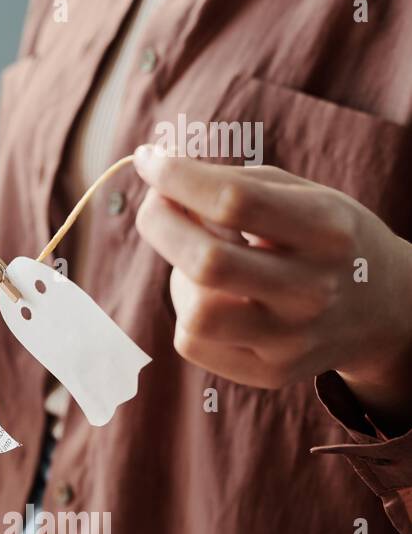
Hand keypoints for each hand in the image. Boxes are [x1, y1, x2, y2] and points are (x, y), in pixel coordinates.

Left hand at [134, 145, 411, 429]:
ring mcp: (292, 340)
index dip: (179, 178)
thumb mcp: (303, 196)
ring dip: (179, 278)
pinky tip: (214, 298)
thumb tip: (157, 175)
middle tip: (155, 205)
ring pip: (195, 314)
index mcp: (328, 231)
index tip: (149, 161)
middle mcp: (313, 291)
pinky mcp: (269, 372)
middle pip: (209, 262)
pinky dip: (187, 312)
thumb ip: (234, 183)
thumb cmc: (324, 238)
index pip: (237, 201)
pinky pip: (191, 342)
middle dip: (161, 224)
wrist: (382, 310)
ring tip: (200, 262)